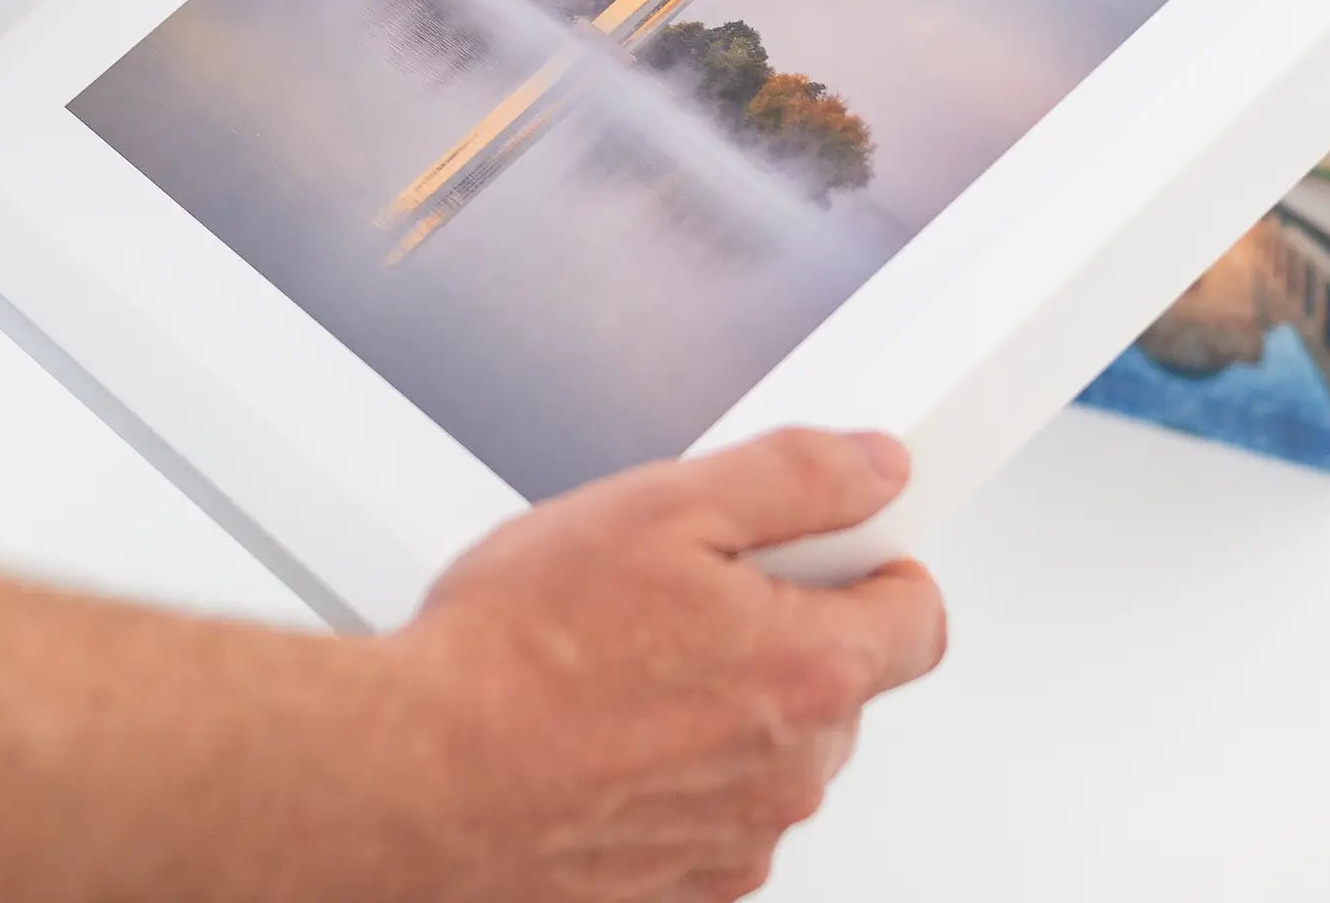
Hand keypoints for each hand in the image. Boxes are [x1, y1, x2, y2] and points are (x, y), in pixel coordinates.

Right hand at [388, 428, 946, 902]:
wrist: (409, 777)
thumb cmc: (516, 652)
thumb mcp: (663, 506)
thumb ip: (795, 478)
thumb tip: (873, 467)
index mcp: (809, 672)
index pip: (920, 618)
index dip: (879, 565)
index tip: (836, 545)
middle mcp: (789, 774)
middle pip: (840, 681)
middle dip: (782, 628)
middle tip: (685, 589)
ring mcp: (735, 841)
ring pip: (770, 748)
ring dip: (724, 702)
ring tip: (621, 659)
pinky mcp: (678, 886)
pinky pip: (712, 809)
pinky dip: (675, 769)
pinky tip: (602, 727)